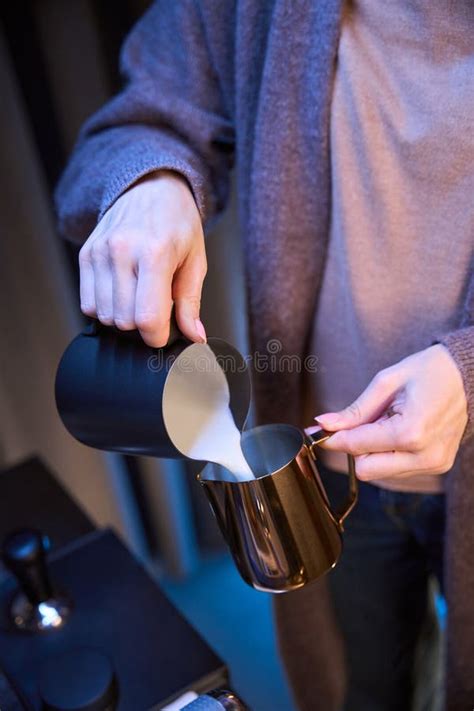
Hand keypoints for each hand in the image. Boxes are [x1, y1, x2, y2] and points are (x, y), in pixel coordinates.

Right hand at [78, 170, 206, 345]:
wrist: (151, 187)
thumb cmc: (177, 223)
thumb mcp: (195, 261)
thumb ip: (191, 303)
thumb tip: (195, 336)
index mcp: (155, 253)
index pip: (148, 317)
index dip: (157, 336)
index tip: (164, 333)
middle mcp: (123, 251)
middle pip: (125, 320)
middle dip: (142, 325)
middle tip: (155, 307)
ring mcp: (100, 252)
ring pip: (105, 315)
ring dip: (123, 317)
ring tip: (139, 296)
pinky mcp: (85, 254)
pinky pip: (88, 303)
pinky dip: (104, 308)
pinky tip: (121, 293)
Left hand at [314, 344, 467, 485]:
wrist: (468, 375)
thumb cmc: (429, 371)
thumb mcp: (386, 383)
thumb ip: (354, 410)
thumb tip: (324, 424)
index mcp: (411, 432)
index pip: (357, 446)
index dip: (334, 438)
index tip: (318, 432)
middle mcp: (424, 455)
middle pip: (366, 469)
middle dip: (356, 447)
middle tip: (363, 422)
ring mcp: (434, 464)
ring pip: (380, 472)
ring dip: (374, 450)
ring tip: (390, 421)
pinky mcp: (437, 466)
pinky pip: (397, 469)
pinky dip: (389, 453)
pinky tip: (401, 430)